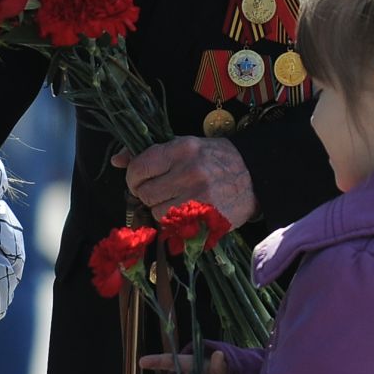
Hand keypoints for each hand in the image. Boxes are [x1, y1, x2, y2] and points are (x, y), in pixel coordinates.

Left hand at [111, 137, 256, 225]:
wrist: (256, 175)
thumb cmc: (215, 159)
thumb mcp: (184, 146)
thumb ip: (150, 153)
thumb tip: (117, 159)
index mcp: (182, 149)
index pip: (139, 168)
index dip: (133, 178)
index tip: (139, 180)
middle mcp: (190, 172)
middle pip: (145, 193)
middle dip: (147, 195)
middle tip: (160, 191)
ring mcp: (200, 197)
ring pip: (157, 213)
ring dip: (161, 210)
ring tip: (176, 201)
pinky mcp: (207, 218)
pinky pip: (175, 228)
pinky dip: (175, 223)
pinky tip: (186, 213)